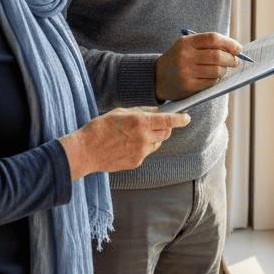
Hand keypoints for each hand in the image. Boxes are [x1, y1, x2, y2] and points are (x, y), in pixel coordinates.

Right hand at [60, 108, 191, 178]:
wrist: (86, 151)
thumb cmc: (100, 128)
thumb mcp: (120, 113)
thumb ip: (140, 112)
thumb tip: (156, 111)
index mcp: (140, 122)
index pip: (168, 120)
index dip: (180, 119)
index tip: (187, 117)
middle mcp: (144, 137)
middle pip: (166, 132)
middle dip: (165, 127)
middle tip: (155, 123)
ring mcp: (141, 152)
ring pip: (157, 143)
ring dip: (153, 137)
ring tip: (135, 134)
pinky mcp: (136, 162)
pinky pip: (146, 152)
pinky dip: (142, 147)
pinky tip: (127, 144)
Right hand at [155, 31, 246, 101]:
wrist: (157, 76)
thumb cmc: (179, 59)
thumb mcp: (188, 46)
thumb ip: (208, 45)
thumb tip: (236, 50)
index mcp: (186, 42)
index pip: (213, 39)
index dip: (229, 43)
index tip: (238, 49)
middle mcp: (185, 56)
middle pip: (218, 56)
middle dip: (231, 59)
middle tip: (234, 62)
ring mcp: (186, 72)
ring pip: (217, 71)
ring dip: (224, 71)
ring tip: (222, 70)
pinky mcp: (188, 86)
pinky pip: (211, 83)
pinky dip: (216, 80)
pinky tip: (213, 78)